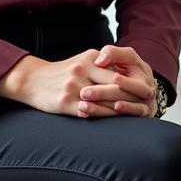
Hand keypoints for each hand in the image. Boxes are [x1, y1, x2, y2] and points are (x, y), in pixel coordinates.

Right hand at [0, 49, 152, 117]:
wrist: (33, 79)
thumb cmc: (64, 71)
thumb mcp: (84, 60)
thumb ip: (104, 64)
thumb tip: (127, 72)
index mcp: (90, 58)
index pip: (118, 73)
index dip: (133, 84)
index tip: (147, 92)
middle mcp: (82, 70)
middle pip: (114, 87)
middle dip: (131, 98)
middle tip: (146, 106)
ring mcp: (73, 87)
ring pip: (103, 101)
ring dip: (119, 110)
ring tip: (132, 115)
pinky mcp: (65, 103)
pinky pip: (88, 112)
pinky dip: (102, 116)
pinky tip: (111, 121)